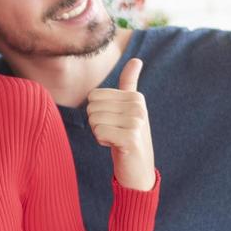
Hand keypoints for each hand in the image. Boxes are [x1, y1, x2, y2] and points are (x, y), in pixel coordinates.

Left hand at [86, 57, 155, 190]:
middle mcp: (138, 106)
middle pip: (92, 107)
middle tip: (113, 133)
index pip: (94, 96)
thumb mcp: (130, 109)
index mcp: (135, 97)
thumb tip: (136, 60)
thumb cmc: (129, 138)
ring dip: (99, 133)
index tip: (114, 123)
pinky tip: (115, 146)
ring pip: (93, 120)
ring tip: (115, 139)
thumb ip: (130, 84)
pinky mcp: (130, 138)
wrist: (139, 171)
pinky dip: (102, 141)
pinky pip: (99, 131)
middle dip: (96, 123)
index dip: (98, 113)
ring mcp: (136, 122)